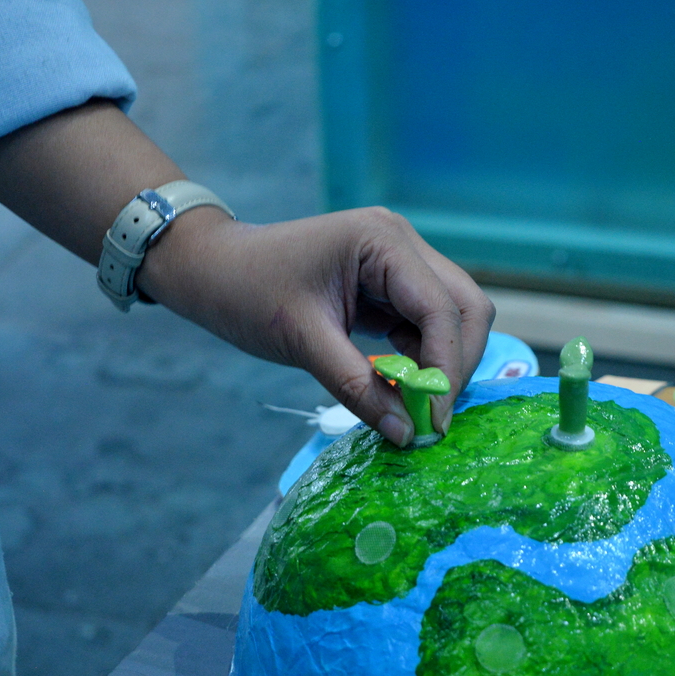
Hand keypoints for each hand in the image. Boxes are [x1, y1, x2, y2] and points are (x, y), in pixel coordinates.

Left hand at [0, 100, 491, 445]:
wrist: (209, 269)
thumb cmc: (245, 293)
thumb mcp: (303, 343)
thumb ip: (358, 386)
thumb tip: (407, 434)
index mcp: (383, 241)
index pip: (443, 309)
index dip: (446, 369)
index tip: (432, 423)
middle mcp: (402, 243)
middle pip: (466, 307)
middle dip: (456, 365)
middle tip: (431, 417)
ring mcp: (399, 262)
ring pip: (452, 317)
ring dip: (441, 364)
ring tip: (413, 408)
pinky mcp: (389, 285)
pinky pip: (425, 325)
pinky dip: (421, 360)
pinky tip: (399, 388)